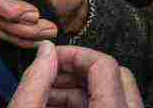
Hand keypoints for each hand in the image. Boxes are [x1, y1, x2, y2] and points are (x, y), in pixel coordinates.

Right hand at [9, 43, 143, 107]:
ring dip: (81, 87)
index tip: (50, 58)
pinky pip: (113, 107)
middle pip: (116, 75)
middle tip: (51, 74)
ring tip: (49, 94)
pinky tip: (60, 107)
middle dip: (78, 69)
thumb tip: (45, 51)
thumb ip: (37, 81)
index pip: (104, 64)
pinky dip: (89, 102)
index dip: (74, 54)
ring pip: (116, 93)